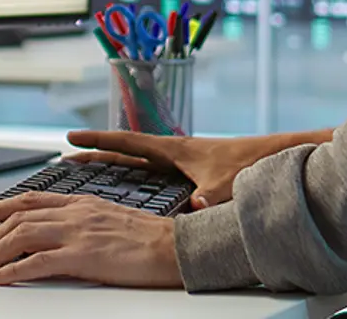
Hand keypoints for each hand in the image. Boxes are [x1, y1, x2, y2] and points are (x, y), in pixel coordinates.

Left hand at [0, 192, 181, 287]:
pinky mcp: (82, 255)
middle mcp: (76, 212)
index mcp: (83, 202)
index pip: (30, 199)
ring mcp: (78, 232)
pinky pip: (36, 263)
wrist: (174, 247)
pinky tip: (1, 280)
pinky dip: (11, 272)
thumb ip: (83, 223)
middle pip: (18, 217)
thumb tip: (59, 237)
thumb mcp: (111, 220)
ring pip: (21, 235)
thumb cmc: (151, 239)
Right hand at [64, 128, 330, 208]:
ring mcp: (184, 160)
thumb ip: (208, 197)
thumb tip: (195, 208)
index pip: (128, 142)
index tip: (71, 139)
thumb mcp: (225, 184)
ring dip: (117, 165)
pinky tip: (136, 193)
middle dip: (98, 154)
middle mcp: (176, 151)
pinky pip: (156, 173)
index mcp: (175, 149)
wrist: (277, 155)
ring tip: (93, 174)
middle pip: (128, 152)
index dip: (98, 141)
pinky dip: (139, 177)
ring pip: (141, 162)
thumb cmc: (252, 164)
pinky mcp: (195, 170)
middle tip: (69, 160)